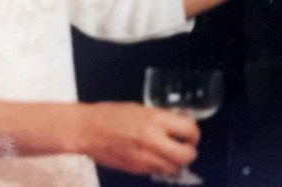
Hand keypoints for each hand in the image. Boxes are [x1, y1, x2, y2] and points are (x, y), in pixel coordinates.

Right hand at [79, 102, 198, 175]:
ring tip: (171, 153)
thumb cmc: (111, 114)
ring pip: (173, 168)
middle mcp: (153, 141)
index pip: (189, 130)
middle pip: (186, 155)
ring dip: (177, 162)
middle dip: (190, 151)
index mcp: (155, 120)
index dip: (194, 133)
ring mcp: (144, 158)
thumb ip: (161, 118)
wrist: (87, 130)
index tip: (191, 133)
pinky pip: (157, 172)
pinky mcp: (136, 169)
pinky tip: (156, 157)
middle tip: (186, 146)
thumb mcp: (141, 109)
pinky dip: (162, 166)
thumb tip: (179, 123)